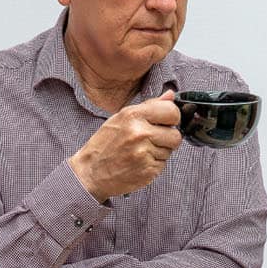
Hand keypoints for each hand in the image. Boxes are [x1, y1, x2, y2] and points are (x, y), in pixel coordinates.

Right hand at [69, 90, 183, 201]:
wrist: (91, 172)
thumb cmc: (105, 144)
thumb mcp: (121, 117)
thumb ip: (149, 106)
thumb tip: (171, 95)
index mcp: (133, 115)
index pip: (172, 111)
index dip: (172, 118)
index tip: (165, 122)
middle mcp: (139, 133)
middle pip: (175, 135)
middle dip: (167, 138)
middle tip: (151, 140)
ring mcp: (144, 154)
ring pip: (170, 151)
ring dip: (160, 152)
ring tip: (141, 151)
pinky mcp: (147, 171)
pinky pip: (163, 164)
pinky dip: (154, 164)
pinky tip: (139, 162)